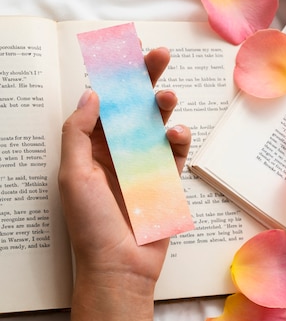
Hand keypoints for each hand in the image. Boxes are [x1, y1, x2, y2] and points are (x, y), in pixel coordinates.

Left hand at [58, 47, 190, 294]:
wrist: (119, 267)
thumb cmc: (90, 223)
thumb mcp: (73, 173)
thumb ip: (79, 132)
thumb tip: (92, 94)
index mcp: (91, 149)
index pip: (106, 105)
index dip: (116, 79)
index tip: (126, 53)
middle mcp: (117, 153)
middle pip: (133, 108)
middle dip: (145, 80)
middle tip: (159, 55)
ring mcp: (142, 166)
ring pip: (156, 126)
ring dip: (161, 108)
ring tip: (166, 97)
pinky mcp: (165, 180)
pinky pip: (174, 153)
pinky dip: (177, 140)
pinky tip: (176, 134)